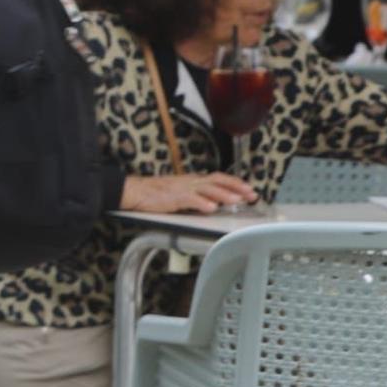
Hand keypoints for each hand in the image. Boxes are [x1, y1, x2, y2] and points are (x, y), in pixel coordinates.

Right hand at [121, 172, 256, 214]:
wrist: (135, 190)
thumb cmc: (155, 193)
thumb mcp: (180, 192)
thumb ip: (197, 196)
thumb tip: (214, 203)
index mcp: (193, 180)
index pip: (218, 178)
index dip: (235, 183)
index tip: (249, 189)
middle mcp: (190, 182)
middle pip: (217, 181)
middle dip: (236, 187)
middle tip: (251, 194)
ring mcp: (182, 189)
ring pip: (207, 189)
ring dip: (223, 195)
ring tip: (237, 201)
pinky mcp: (173, 197)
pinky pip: (189, 200)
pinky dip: (201, 203)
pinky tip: (210, 208)